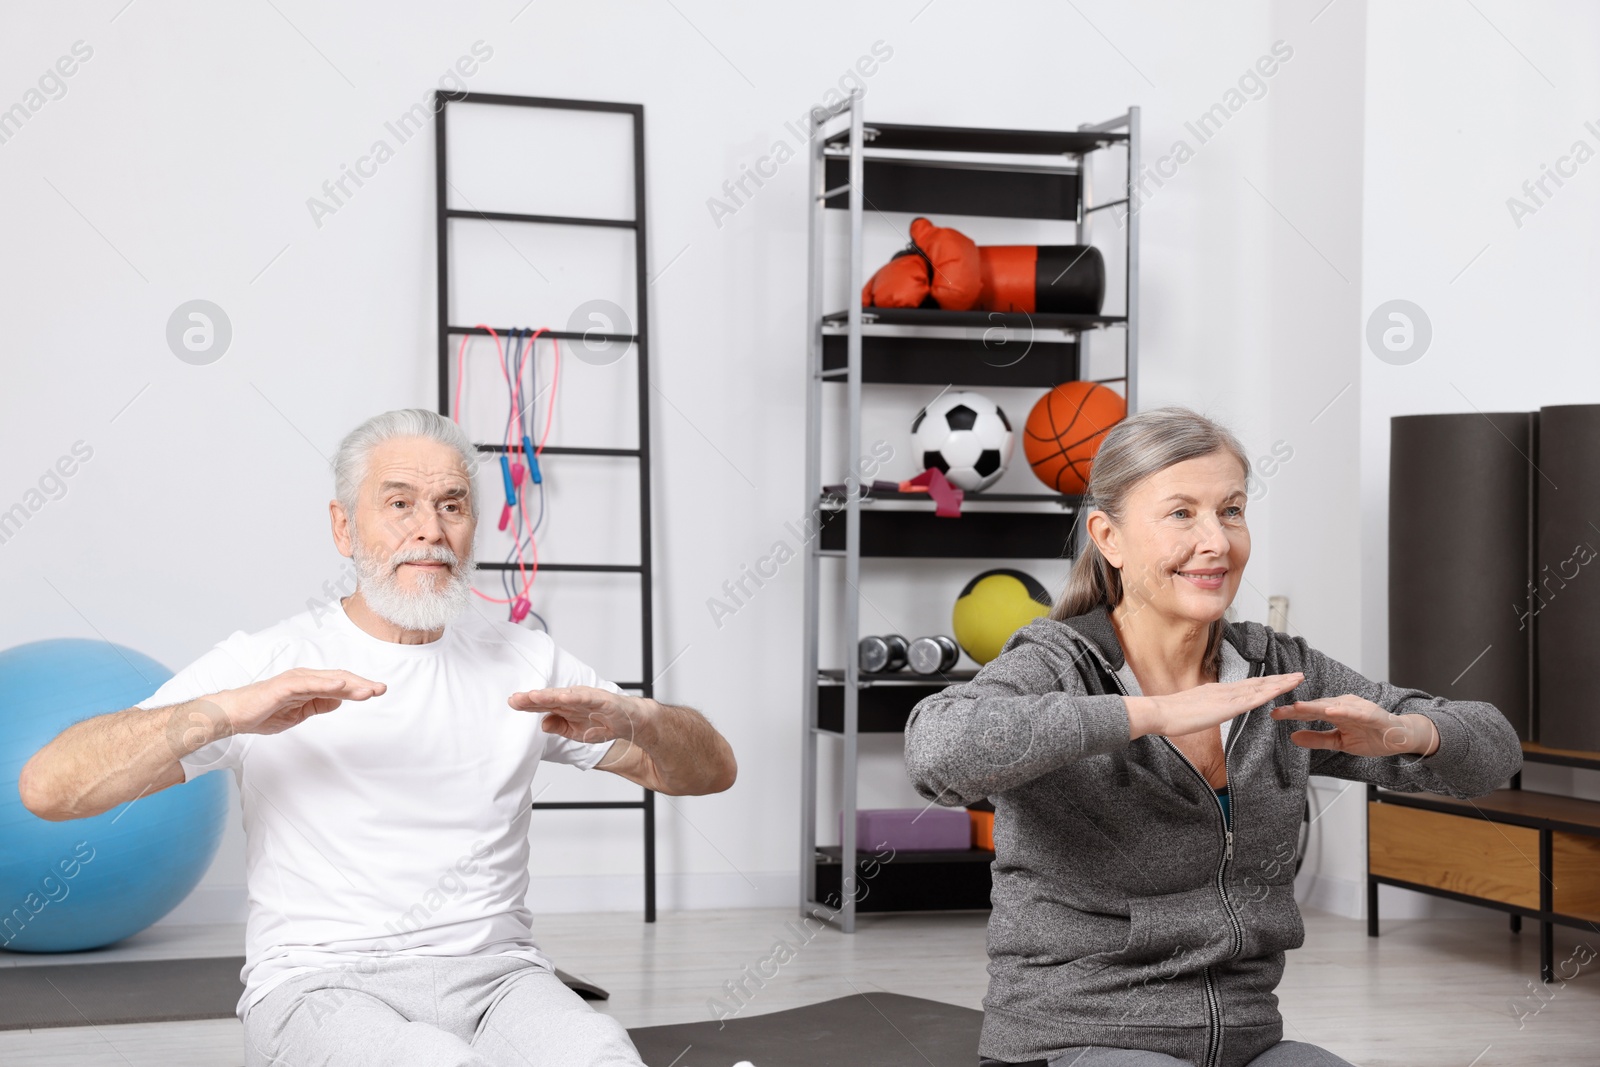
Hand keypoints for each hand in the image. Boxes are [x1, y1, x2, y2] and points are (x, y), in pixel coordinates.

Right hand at [214, 668, 386, 736]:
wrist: (234, 715)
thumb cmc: (262, 713)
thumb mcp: (298, 714)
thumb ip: (318, 705)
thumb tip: (339, 700)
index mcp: (309, 685)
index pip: (340, 684)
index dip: (359, 687)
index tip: (377, 691)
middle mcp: (304, 678)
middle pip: (339, 679)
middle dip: (362, 684)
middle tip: (382, 689)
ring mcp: (294, 680)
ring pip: (328, 680)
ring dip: (350, 684)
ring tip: (369, 689)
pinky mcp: (283, 686)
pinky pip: (308, 684)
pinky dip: (326, 684)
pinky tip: (341, 687)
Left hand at [508, 686, 651, 746]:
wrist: (631, 722)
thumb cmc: (604, 723)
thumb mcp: (576, 732)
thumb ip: (559, 727)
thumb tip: (542, 724)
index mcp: (566, 708)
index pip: (544, 705)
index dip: (528, 704)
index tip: (513, 702)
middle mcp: (574, 700)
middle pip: (549, 698)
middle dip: (532, 698)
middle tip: (516, 699)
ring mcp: (587, 698)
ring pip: (564, 695)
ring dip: (548, 695)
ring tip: (533, 696)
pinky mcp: (601, 700)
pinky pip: (586, 698)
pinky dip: (574, 697)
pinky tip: (562, 697)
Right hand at [1130, 673, 1303, 739]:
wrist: (1159, 712)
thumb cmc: (1169, 715)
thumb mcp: (1191, 710)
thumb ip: (1203, 708)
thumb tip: (1208, 711)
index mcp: (1216, 691)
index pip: (1246, 685)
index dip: (1265, 682)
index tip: (1279, 680)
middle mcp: (1225, 690)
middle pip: (1257, 683)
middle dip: (1279, 679)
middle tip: (1297, 675)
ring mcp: (1226, 697)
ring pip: (1260, 688)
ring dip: (1281, 683)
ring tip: (1298, 679)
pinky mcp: (1227, 707)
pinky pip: (1253, 699)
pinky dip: (1269, 692)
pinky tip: (1281, 690)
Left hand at [1270, 695, 1439, 756]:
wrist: (1399, 739)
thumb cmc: (1370, 737)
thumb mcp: (1339, 742)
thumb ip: (1317, 739)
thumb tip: (1293, 738)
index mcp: (1335, 711)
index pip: (1309, 711)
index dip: (1292, 713)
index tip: (1273, 715)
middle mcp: (1344, 705)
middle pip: (1317, 706)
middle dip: (1298, 709)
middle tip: (1279, 711)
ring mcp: (1358, 708)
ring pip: (1333, 706)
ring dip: (1316, 706)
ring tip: (1299, 708)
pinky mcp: (1372, 715)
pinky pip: (1356, 713)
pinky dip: (1343, 711)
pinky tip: (1330, 712)